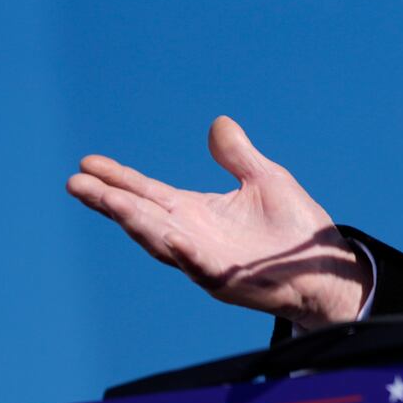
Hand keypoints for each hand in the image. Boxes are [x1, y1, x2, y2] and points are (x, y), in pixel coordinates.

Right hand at [66, 116, 370, 329]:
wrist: (326, 267)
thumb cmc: (293, 227)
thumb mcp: (265, 180)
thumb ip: (238, 156)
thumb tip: (219, 122)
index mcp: (196, 211)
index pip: (147, 192)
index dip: (118, 178)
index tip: (87, 163)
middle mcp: (192, 236)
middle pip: (142, 216)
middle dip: (109, 200)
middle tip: (76, 182)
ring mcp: (206, 260)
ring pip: (162, 241)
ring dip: (135, 222)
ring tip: (107, 201)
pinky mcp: (230, 280)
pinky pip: (204, 268)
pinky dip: (187, 255)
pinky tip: (172, 239)